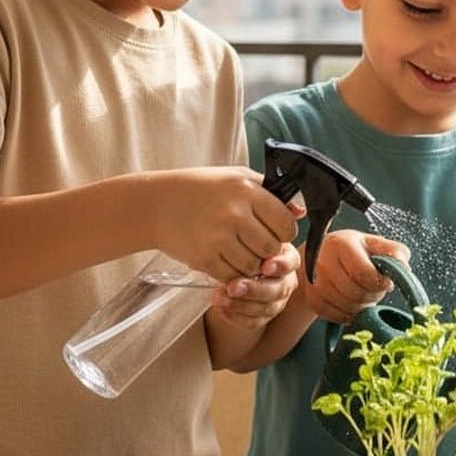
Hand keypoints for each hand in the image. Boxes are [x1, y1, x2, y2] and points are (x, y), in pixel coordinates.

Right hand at [153, 166, 302, 281]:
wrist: (156, 204)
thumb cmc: (201, 188)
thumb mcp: (236, 178)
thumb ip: (270, 193)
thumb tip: (300, 212)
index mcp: (246, 190)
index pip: (285, 222)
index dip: (284, 231)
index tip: (275, 230)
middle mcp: (234, 213)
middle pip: (271, 248)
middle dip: (268, 250)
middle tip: (257, 244)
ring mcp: (218, 237)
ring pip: (254, 266)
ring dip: (251, 264)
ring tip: (240, 251)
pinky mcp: (203, 258)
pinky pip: (232, 277)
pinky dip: (234, 274)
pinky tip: (226, 259)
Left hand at [211, 241, 300, 329]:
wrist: (231, 267)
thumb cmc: (241, 246)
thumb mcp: (247, 237)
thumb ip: (252, 236)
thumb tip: (255, 225)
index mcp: (286, 258)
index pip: (290, 262)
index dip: (280, 265)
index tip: (265, 266)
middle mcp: (285, 280)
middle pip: (278, 289)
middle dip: (254, 289)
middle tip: (232, 287)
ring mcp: (277, 300)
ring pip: (266, 308)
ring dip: (241, 305)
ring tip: (220, 298)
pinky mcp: (264, 316)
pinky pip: (254, 322)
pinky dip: (236, 317)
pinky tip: (221, 308)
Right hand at [305, 230, 408, 322]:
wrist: (321, 257)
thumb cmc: (353, 251)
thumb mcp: (374, 244)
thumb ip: (394, 251)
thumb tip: (404, 265)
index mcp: (342, 244)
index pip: (364, 273)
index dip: (379, 283)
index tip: (386, 283)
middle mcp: (323, 261)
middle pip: (356, 293)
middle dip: (372, 296)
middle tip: (374, 290)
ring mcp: (314, 282)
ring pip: (347, 307)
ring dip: (361, 307)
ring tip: (364, 296)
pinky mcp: (312, 299)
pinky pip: (336, 316)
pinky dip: (348, 315)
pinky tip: (352, 303)